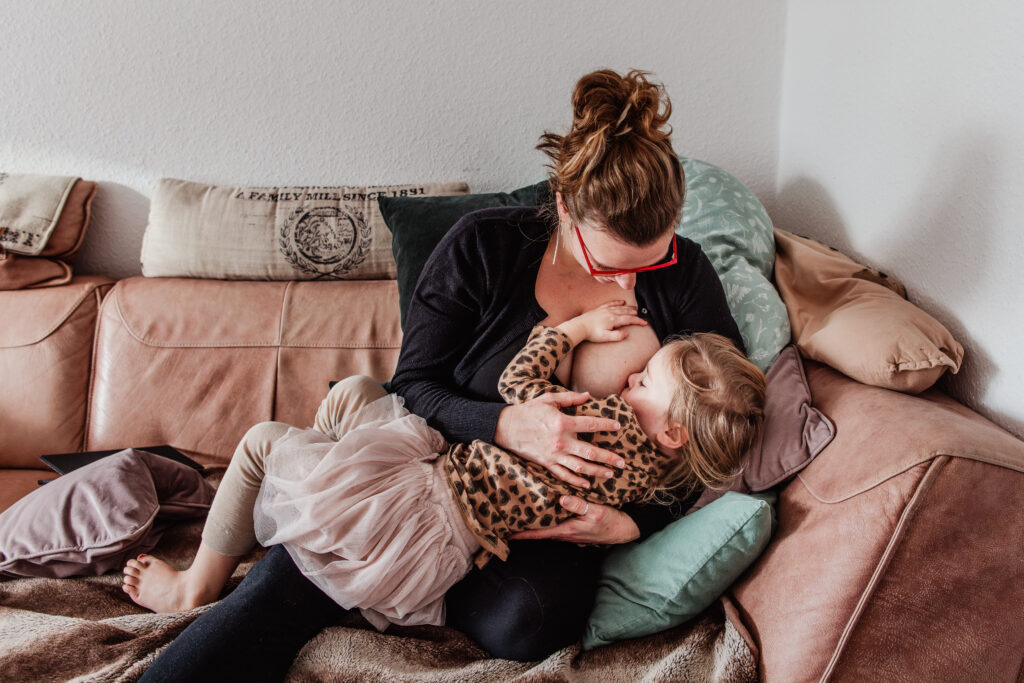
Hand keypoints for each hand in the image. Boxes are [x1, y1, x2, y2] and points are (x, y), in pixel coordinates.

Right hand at [493, 391, 624, 488]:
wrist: (506, 427)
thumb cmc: (528, 411)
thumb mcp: (548, 399)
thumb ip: (570, 398)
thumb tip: (588, 395)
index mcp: (562, 423)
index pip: (591, 424)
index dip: (607, 425)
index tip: (618, 427)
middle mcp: (561, 441)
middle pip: (591, 452)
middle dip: (609, 458)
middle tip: (622, 462)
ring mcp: (554, 455)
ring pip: (580, 467)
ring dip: (597, 472)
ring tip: (611, 474)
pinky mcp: (546, 464)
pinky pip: (564, 475)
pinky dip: (576, 481)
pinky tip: (587, 485)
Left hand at [510, 496, 640, 544]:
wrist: (624, 529)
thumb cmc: (610, 521)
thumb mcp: (596, 511)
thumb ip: (578, 505)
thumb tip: (561, 499)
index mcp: (567, 530)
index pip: (540, 534)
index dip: (523, 534)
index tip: (508, 534)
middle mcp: (565, 534)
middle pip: (540, 532)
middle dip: (525, 529)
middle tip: (509, 522)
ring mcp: (570, 532)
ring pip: (548, 529)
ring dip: (536, 526)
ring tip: (522, 517)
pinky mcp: (575, 528)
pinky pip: (557, 526)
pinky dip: (548, 521)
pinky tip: (545, 513)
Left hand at [559, 300, 646, 344]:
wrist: (579, 326)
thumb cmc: (592, 333)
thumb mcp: (605, 337)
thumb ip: (617, 336)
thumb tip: (626, 334)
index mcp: (613, 319)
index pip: (629, 319)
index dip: (638, 321)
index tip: (645, 323)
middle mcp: (611, 312)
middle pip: (626, 311)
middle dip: (635, 313)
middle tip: (641, 316)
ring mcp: (605, 309)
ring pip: (620, 307)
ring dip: (629, 307)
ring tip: (635, 309)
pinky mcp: (600, 309)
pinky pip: (611, 303)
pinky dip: (618, 302)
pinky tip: (621, 302)